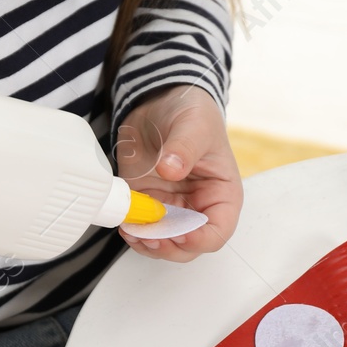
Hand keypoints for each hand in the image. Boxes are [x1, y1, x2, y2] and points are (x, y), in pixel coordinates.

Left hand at [114, 85, 241, 261]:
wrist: (161, 100)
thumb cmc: (191, 113)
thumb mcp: (193, 126)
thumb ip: (184, 148)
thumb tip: (170, 169)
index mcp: (221, 195)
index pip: (217, 232)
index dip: (198, 239)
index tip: (177, 232)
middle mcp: (198, 208)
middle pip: (189, 246)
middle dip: (168, 246)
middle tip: (148, 235)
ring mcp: (172, 208)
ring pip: (164, 244)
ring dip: (148, 243)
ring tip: (132, 230)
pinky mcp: (148, 203)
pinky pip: (143, 229)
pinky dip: (134, 233)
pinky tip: (125, 224)